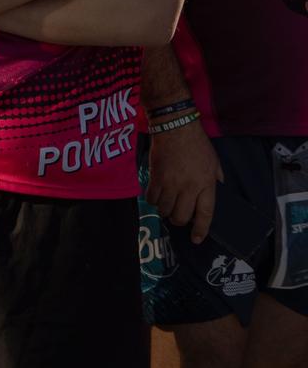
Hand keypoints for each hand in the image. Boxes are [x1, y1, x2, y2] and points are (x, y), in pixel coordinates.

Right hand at [147, 121, 221, 242]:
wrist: (175, 128)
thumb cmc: (197, 143)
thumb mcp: (214, 162)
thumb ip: (215, 178)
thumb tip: (216, 188)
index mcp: (205, 184)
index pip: (204, 214)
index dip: (200, 230)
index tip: (197, 239)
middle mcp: (188, 187)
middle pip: (181, 216)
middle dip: (179, 220)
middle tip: (179, 215)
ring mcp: (170, 184)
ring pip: (164, 210)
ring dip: (166, 211)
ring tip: (167, 203)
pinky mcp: (155, 178)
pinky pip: (151, 198)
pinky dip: (153, 200)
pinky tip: (157, 195)